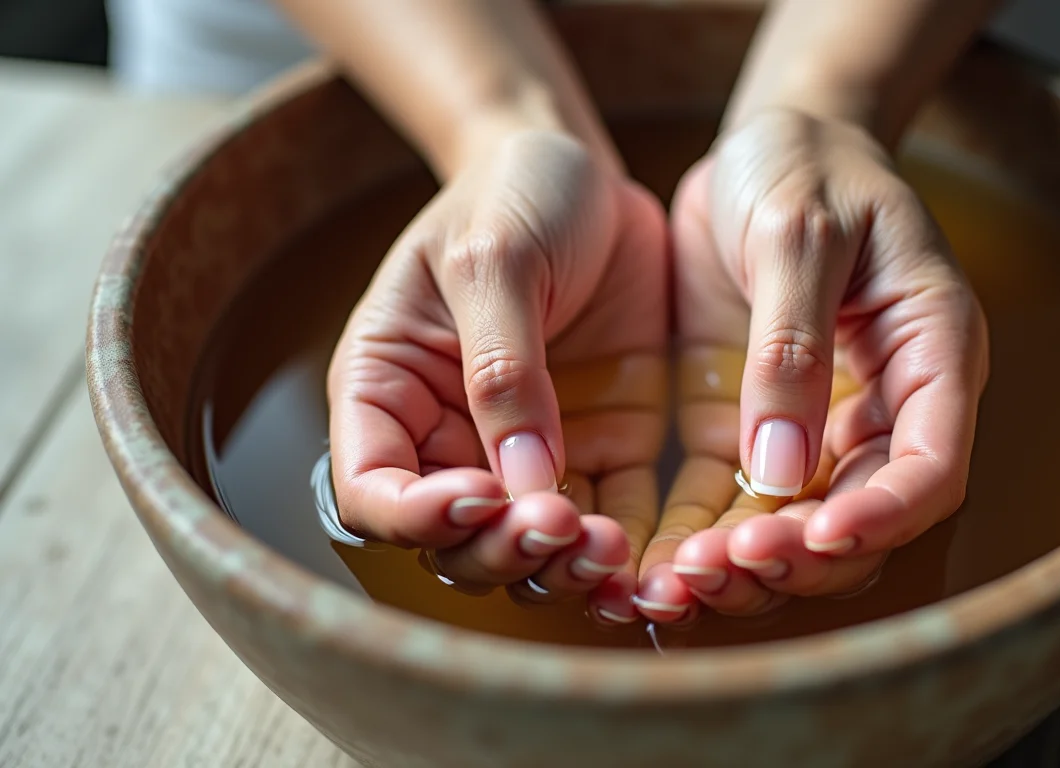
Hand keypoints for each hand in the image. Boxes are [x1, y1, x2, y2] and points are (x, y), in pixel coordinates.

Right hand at [326, 130, 666, 619]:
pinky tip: (647, 563)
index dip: (417, 517)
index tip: (478, 498)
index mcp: (389, 392)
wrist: (588, 173)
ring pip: (530, 547)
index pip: (374, 491)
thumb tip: (521, 484)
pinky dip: (626, 551)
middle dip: (501, 549)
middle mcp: (450, 439)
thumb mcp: (493, 262)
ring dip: (564, 566)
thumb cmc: (512, 195)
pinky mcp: (604, 449)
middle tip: (558, 526)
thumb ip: (502, 371)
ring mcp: (529, 453)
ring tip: (610, 552)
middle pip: (454, 540)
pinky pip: (611, 517)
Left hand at [634, 110, 987, 620]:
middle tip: (719, 568)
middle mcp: (883, 406)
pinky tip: (655, 558)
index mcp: (930, 355)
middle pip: (862, 518)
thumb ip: (792, 345)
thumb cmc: (806, 163)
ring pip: (797, 526)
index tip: (814, 538)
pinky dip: (701, 535)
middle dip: (797, 558)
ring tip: (676, 581)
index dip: (882, 517)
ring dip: (745, 564)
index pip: (931, 468)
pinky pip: (735, 500)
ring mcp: (818, 424)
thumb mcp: (800, 233)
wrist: (766, 141)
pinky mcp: (752, 425)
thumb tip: (782, 470)